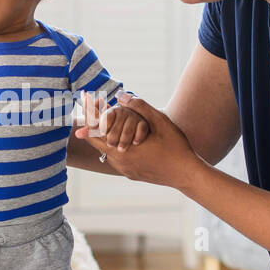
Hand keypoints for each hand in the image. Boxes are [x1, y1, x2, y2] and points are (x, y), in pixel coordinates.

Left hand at [75, 91, 202, 188]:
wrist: (186, 174)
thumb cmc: (175, 146)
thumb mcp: (160, 121)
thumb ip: (139, 107)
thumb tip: (120, 95)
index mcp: (122, 150)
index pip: (95, 132)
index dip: (88, 116)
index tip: (82, 102)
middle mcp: (120, 162)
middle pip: (97, 142)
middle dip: (93, 125)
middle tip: (91, 110)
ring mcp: (125, 170)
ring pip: (107, 151)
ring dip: (106, 136)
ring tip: (105, 121)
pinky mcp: (132, 174)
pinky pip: (118, 159)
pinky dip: (116, 146)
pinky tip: (122, 137)